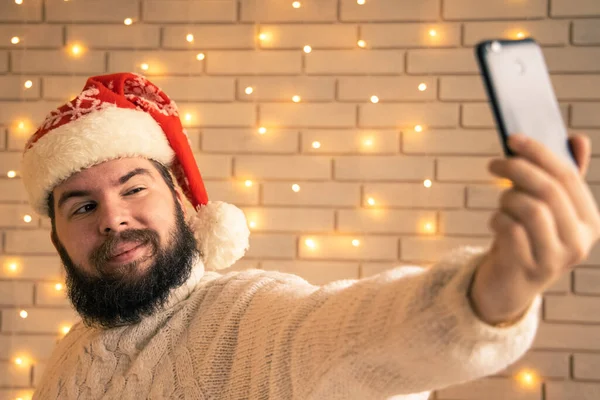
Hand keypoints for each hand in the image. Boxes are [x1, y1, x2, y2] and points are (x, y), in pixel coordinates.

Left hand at [469, 133, 599, 325]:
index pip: (568, 176)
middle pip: (548, 190)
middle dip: (517, 169)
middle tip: (494, 163)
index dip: (539, 152)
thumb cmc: (529, 238)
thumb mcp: (549, 210)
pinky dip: (498, 220)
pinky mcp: (529, 269)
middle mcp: (579, 241)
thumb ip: (563, 179)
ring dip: (508, 199)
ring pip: (531, 209)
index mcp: (590, 221)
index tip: (512, 138)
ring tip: (502, 204)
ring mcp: (556, 258)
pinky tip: (497, 223)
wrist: (509, 286)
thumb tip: (577, 138)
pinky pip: (511, 230)